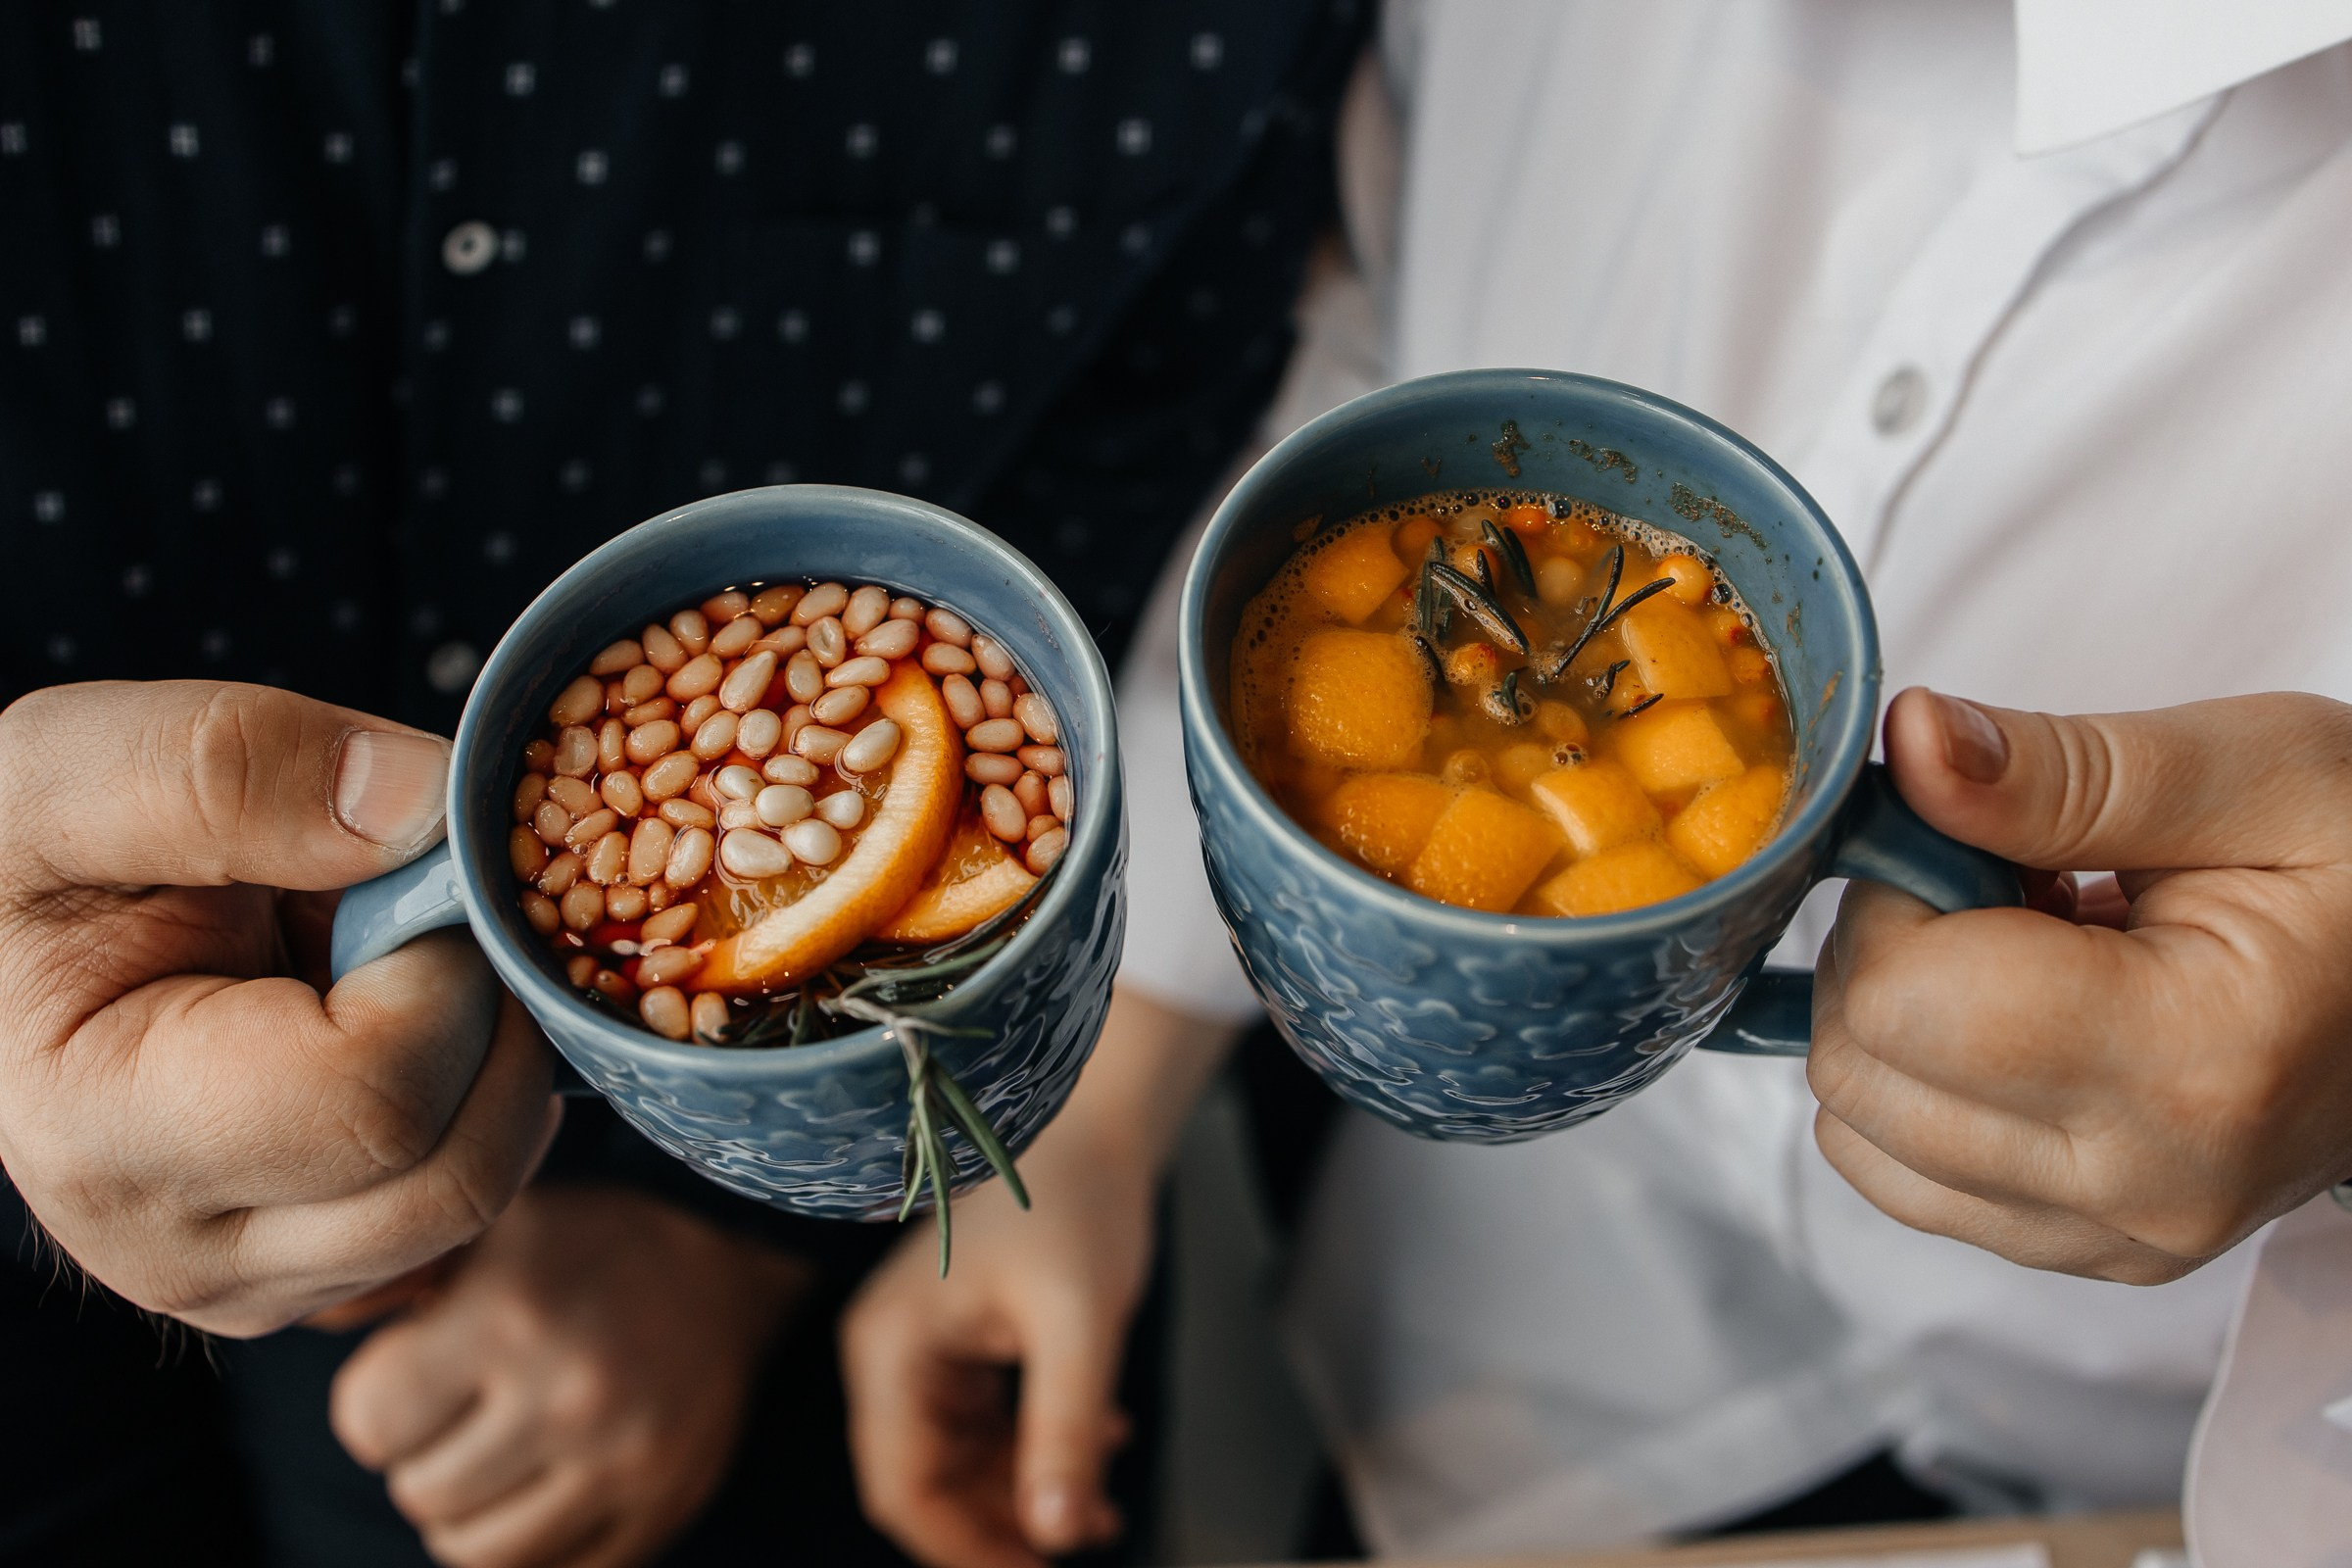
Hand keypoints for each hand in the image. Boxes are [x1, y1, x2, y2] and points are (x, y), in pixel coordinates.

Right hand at [0, 680, 557, 1333]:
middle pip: (451, 1175)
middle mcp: (177, 1247)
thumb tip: (420, 806)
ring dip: (490, 1063)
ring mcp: (249, 1280)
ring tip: (403, 964)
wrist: (20, 938)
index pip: (375, 1098)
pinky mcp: (308, 1274)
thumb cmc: (38, 854)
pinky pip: (467, 1212)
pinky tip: (406, 1022)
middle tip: (431, 915)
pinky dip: (476, 1105)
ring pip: (478, 1203)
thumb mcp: (84, 769)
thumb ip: (231, 769)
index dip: (440, 968)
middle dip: (488, 1020)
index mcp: (101, 1130)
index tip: (406, 874)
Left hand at [331, 1183, 807, 1567]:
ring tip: (498, 1450)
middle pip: (418, 1494)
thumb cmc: (581, 1238)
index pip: (370, 1423)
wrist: (733, 1252)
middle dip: (425, 1455)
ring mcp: (624, 1460)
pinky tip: (546, 1481)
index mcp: (511, 1313)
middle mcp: (568, 1392)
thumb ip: (386, 1277)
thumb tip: (282, 1313)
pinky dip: (530, 1540)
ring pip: (473, 1551)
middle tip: (465, 1408)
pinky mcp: (665, 1506)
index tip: (417, 1368)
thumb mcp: (486, 1226)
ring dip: (469, 1508)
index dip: (380, 1400)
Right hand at [841, 986, 1233, 1567]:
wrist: (1098, 1125)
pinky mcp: (964, 1343)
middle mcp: (892, 1353)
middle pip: (929, 1482)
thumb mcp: (1078, 1325)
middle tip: (1083, 1541)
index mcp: (891, 1347)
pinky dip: (1038, 1446)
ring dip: (1028, 1491)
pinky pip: (987, 1426)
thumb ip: (1064, 1433)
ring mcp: (925, 1349)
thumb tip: (1058, 1536)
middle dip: (1004, 1524)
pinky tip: (1103, 1441)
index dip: (963, 1548)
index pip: (901, 1487)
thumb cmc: (1076, 1200)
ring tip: (1106, 1503)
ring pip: (963, 1461)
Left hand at [1810, 686, 2351, 1283]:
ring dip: (1896, 1024)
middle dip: (1886, 951)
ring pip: (1858, 1135)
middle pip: (1858, 1074)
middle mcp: (2145, 1186)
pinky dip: (1918, 1087)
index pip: (1902, 999)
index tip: (1975, 840)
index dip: (1897, 893)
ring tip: (2017, 955)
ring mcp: (2116, 1237)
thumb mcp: (2258, 769)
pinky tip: (2014, 1021)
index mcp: (2192, 1064)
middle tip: (1997, 886)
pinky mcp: (2092, 1250)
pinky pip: (1907, 1177)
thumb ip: (2060, 768)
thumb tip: (1909, 746)